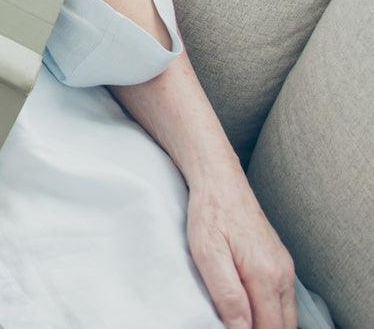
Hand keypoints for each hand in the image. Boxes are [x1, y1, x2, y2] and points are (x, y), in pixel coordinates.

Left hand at [186, 177, 295, 328]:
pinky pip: (283, 299)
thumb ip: (227, 294)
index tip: (230, 328)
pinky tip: (251, 307)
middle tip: (233, 325)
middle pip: (283, 326)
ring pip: (286, 315)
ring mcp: (285, 267)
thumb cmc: (210, 212)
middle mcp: (282, 274)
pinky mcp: (280, 261)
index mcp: (266, 275)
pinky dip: (271, 311)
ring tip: (241, 319)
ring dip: (268, 324)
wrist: (219, 179)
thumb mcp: (207, 252)